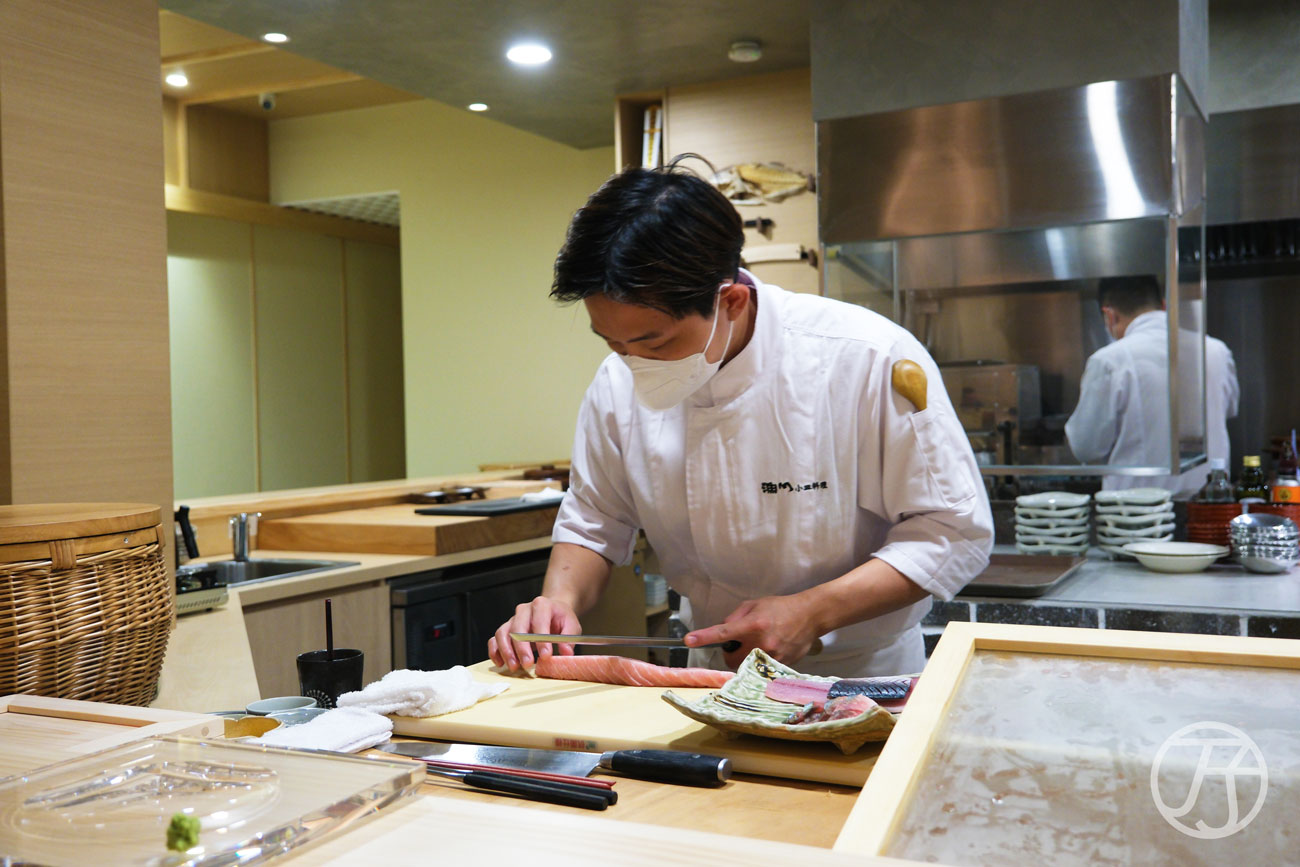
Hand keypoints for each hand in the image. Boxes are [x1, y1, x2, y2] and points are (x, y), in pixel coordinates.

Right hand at [488, 595, 581, 671]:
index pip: (539, 621)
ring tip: (514, 666)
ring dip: (507, 652)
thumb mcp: (571, 626)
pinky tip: (501, 663)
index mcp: (542, 605)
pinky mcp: (506, 629)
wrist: (552, 612)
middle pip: (518, 628)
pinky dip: (495, 651)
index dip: (542, 639)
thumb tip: (566, 652)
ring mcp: (513, 619)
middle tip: (528, 664)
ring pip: (503, 633)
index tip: (546, 655)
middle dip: (522, 648)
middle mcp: (524, 610)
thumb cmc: (560, 619)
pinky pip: (495, 639)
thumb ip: (569, 639)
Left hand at [683, 594, 822, 668]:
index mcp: (753, 624)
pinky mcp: (781, 665)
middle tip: (738, 643)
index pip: (724, 633)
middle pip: (731, 659)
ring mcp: (772, 656)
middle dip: (730, 653)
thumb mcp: (755, 604)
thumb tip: (722, 629)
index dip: (704, 637)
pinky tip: (770, 648)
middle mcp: (761, 642)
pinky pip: (760, 669)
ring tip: (756, 645)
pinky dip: (758, 661)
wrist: (810, 615)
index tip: (689, 640)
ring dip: (744, 658)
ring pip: (745, 667)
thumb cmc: (780, 607)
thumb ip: (735, 617)